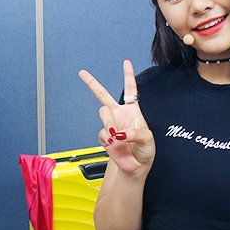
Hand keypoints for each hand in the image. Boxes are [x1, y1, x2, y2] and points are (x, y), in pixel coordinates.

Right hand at [79, 60, 154, 177]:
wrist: (136, 166)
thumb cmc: (145, 150)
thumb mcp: (147, 139)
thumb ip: (135, 133)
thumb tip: (119, 133)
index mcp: (133, 111)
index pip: (130, 90)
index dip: (128, 76)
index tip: (126, 63)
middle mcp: (120, 115)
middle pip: (103, 95)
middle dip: (92, 83)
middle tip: (82, 73)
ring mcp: (111, 125)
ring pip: (102, 113)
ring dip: (109, 122)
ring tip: (116, 135)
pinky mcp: (105, 137)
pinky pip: (102, 133)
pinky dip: (108, 139)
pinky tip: (115, 144)